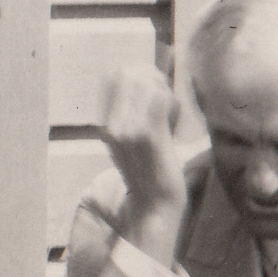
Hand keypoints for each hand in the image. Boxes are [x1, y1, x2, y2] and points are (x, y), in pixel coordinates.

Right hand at [98, 63, 190, 262]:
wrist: (154, 205)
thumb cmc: (150, 172)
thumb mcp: (129, 141)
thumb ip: (130, 111)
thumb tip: (144, 75)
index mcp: (103, 124)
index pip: (113, 75)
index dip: (136, 71)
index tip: (155, 84)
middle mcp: (110, 124)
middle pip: (129, 73)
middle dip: (153, 77)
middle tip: (167, 96)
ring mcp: (127, 128)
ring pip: (147, 83)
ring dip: (164, 91)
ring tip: (171, 114)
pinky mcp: (147, 134)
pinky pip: (161, 98)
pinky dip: (172, 104)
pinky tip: (174, 121)